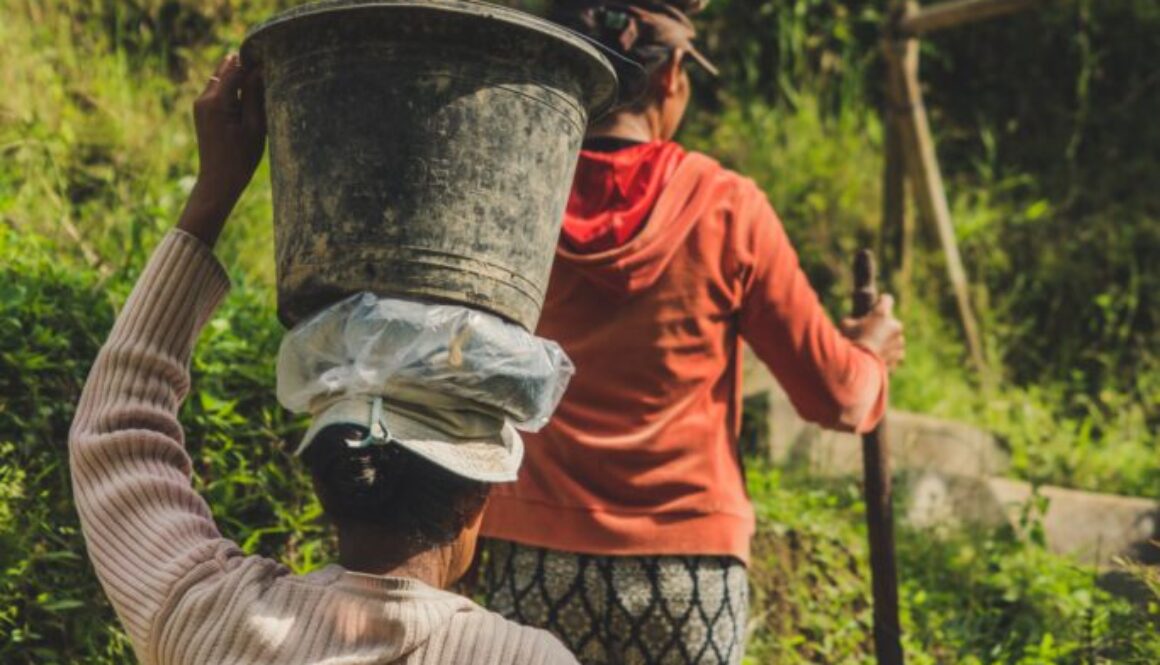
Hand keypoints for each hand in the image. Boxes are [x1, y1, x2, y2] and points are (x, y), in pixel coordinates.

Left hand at [178, 54, 265, 246]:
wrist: (219, 181)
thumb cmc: (241, 158)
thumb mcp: (255, 126)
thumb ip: (254, 95)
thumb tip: (259, 70)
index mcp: (216, 101)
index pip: (235, 69)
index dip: (254, 64)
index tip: (272, 65)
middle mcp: (204, 99)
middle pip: (225, 70)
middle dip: (245, 69)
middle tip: (267, 76)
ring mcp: (200, 105)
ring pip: (221, 79)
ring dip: (239, 80)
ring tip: (260, 91)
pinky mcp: (202, 112)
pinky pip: (218, 92)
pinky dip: (232, 91)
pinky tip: (248, 102)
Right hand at [840, 294, 905, 369]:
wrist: (860, 367)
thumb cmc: (851, 342)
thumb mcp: (845, 325)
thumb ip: (852, 320)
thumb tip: (851, 321)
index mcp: (882, 314)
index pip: (887, 299)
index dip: (880, 302)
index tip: (874, 307)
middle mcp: (894, 325)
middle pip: (891, 321)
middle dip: (882, 326)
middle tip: (869, 333)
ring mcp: (899, 341)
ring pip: (894, 337)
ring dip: (887, 340)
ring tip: (872, 348)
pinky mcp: (900, 355)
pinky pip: (895, 352)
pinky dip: (889, 354)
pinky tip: (876, 357)